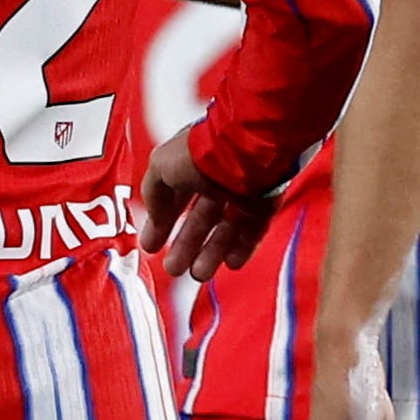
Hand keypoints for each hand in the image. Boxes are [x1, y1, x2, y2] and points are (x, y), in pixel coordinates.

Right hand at [139, 130, 278, 282]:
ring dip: (212, 252)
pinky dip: (242, 247)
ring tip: (198, 274)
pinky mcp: (267, 200)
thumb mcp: (161, 167)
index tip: (152, 245)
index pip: (176, 197)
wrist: (249, 146)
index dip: (163, 221)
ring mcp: (244, 189)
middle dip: (187, 244)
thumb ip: (154, 193)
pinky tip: (230, 263)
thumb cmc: (205, 150)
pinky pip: (254, 228)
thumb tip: (154, 216)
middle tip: (173, 268)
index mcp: (193, 163)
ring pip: (228, 226)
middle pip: (202, 217)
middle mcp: (219, 176)